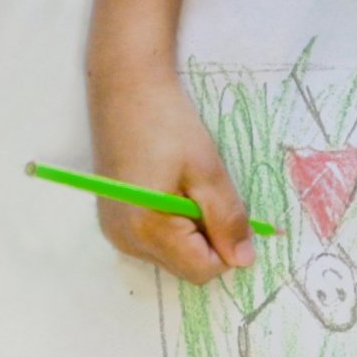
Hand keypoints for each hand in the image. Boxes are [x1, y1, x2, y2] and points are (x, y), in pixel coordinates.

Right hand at [82, 63, 255, 279]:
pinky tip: (167, 188)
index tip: (227, 209)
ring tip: (183, 186)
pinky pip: (155, 240)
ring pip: (172, 254)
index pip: (202, 270)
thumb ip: (228, 220)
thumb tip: (244, 260)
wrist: (125, 86)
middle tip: (203, 191)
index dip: (226, 247)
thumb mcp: (208, 170)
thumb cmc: (167, 122)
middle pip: (186, 266)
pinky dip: (171, 223)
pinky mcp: (112, 221)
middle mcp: (125, 239)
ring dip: (190, 230)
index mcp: (147, 229)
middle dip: (207, 238)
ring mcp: (115, 232)